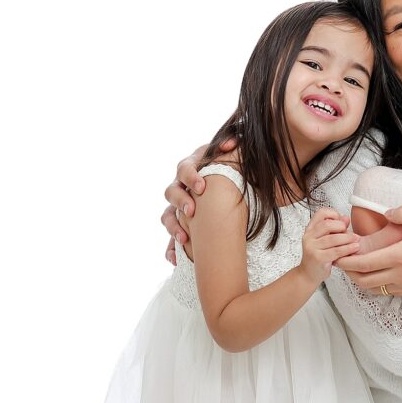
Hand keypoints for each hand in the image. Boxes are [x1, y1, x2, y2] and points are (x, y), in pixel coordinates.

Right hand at [161, 138, 235, 263]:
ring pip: (167, 215)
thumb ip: (233, 147)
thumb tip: (234, 143)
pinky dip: (171, 248)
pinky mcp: (180, 225)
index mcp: (193, 167)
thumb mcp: (233, 156)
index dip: (190, 176)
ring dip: (173, 226)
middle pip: (171, 191)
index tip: (202, 187)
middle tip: (193, 210)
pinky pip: (169, 238)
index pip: (184, 168)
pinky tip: (175, 260)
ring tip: (184, 238)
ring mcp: (178, 206)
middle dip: (181, 201)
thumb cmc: (233, 166)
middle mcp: (182, 186)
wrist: (232, 182)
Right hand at [299, 208, 360, 284]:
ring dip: (348, 238)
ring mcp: (311, 247)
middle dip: (342, 227)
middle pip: (328, 224)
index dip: (334, 214)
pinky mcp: (317, 258)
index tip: (342, 221)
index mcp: (310, 229)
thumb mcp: (326, 240)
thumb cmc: (319, 256)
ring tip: (357, 240)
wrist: (308, 275)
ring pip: (333, 238)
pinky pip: (335, 251)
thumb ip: (335, 228)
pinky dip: (347, 249)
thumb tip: (346, 218)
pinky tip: (354, 248)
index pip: (321, 213)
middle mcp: (308, 236)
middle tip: (351, 233)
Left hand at [335, 206, 401, 296]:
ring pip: (373, 289)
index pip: (364, 263)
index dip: (347, 261)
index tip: (338, 255)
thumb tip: (387, 213)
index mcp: (399, 257)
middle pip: (363, 280)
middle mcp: (399, 275)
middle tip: (342, 262)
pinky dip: (376, 285)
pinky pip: (387, 292)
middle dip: (349, 272)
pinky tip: (377, 274)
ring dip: (361, 280)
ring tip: (356, 268)